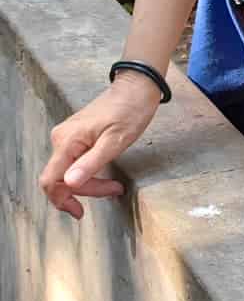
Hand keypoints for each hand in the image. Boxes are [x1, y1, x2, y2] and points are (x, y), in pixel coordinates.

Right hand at [40, 78, 160, 219]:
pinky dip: (88, 173)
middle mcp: (60, 139)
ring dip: (89, 183)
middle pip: (61, 178)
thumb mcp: (115, 142)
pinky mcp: (75, 136)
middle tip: (114, 191)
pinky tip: (105, 175)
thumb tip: (69, 183)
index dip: (61, 200)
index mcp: (67, 141)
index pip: (51, 180)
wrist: (136, 87)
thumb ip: (91, 163)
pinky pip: (74, 162)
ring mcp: (67, 137)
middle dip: (85, 191)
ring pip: (68, 171)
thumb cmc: (129, 112)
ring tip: (114, 186)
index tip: (80, 212)